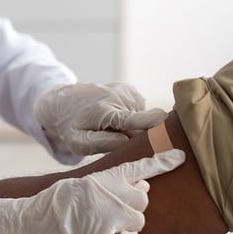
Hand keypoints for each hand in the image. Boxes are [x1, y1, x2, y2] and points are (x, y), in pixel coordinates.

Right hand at [0, 149, 185, 233]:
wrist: (32, 222)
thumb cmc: (58, 202)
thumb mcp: (84, 182)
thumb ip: (113, 182)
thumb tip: (143, 188)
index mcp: (103, 177)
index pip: (139, 167)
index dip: (163, 162)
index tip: (183, 158)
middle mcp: (110, 194)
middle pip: (143, 200)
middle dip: (132, 206)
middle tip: (110, 209)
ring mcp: (109, 218)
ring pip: (138, 221)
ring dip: (126, 225)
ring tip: (102, 223)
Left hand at [35, 82, 168, 154]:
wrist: (61, 101)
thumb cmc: (70, 127)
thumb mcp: (78, 142)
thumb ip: (102, 143)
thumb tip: (126, 142)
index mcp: (106, 112)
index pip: (136, 120)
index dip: (154, 126)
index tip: (171, 130)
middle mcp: (118, 97)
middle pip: (144, 123)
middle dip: (140, 136)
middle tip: (121, 143)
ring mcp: (125, 91)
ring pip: (143, 118)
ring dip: (133, 127)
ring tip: (111, 129)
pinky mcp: (129, 89)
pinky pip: (139, 110)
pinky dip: (132, 118)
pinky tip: (115, 119)